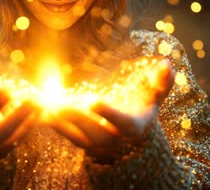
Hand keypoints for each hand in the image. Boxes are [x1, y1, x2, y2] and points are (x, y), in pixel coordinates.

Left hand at [48, 56, 174, 162]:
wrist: (131, 130)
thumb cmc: (143, 105)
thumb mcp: (155, 94)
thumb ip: (161, 82)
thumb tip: (167, 65)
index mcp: (135, 126)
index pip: (123, 123)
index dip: (109, 113)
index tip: (94, 101)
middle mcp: (117, 139)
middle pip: (97, 133)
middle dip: (79, 119)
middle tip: (61, 105)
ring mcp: (99, 144)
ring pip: (80, 138)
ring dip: (62, 124)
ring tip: (46, 109)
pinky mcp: (84, 143)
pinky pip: (69, 137)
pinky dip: (56, 126)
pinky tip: (41, 113)